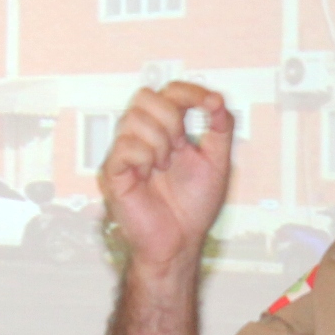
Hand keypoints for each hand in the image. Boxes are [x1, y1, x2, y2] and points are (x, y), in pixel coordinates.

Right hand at [98, 83, 234, 274]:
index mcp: (167, 130)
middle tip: (179, 147)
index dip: (189, 92)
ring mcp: (127, 153)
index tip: (210, 105)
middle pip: (146, 96)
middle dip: (170, 118)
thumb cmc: (192, 208)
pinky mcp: (114, 172)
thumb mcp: (218, 162)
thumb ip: (220, 128)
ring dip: (159, 142)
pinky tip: (149, 174)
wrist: (180, 242)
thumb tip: (217, 100)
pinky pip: (124, 147)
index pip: (169, 92)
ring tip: (164, 165)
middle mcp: (144, 137)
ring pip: (133, 119)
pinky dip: (143, 158)